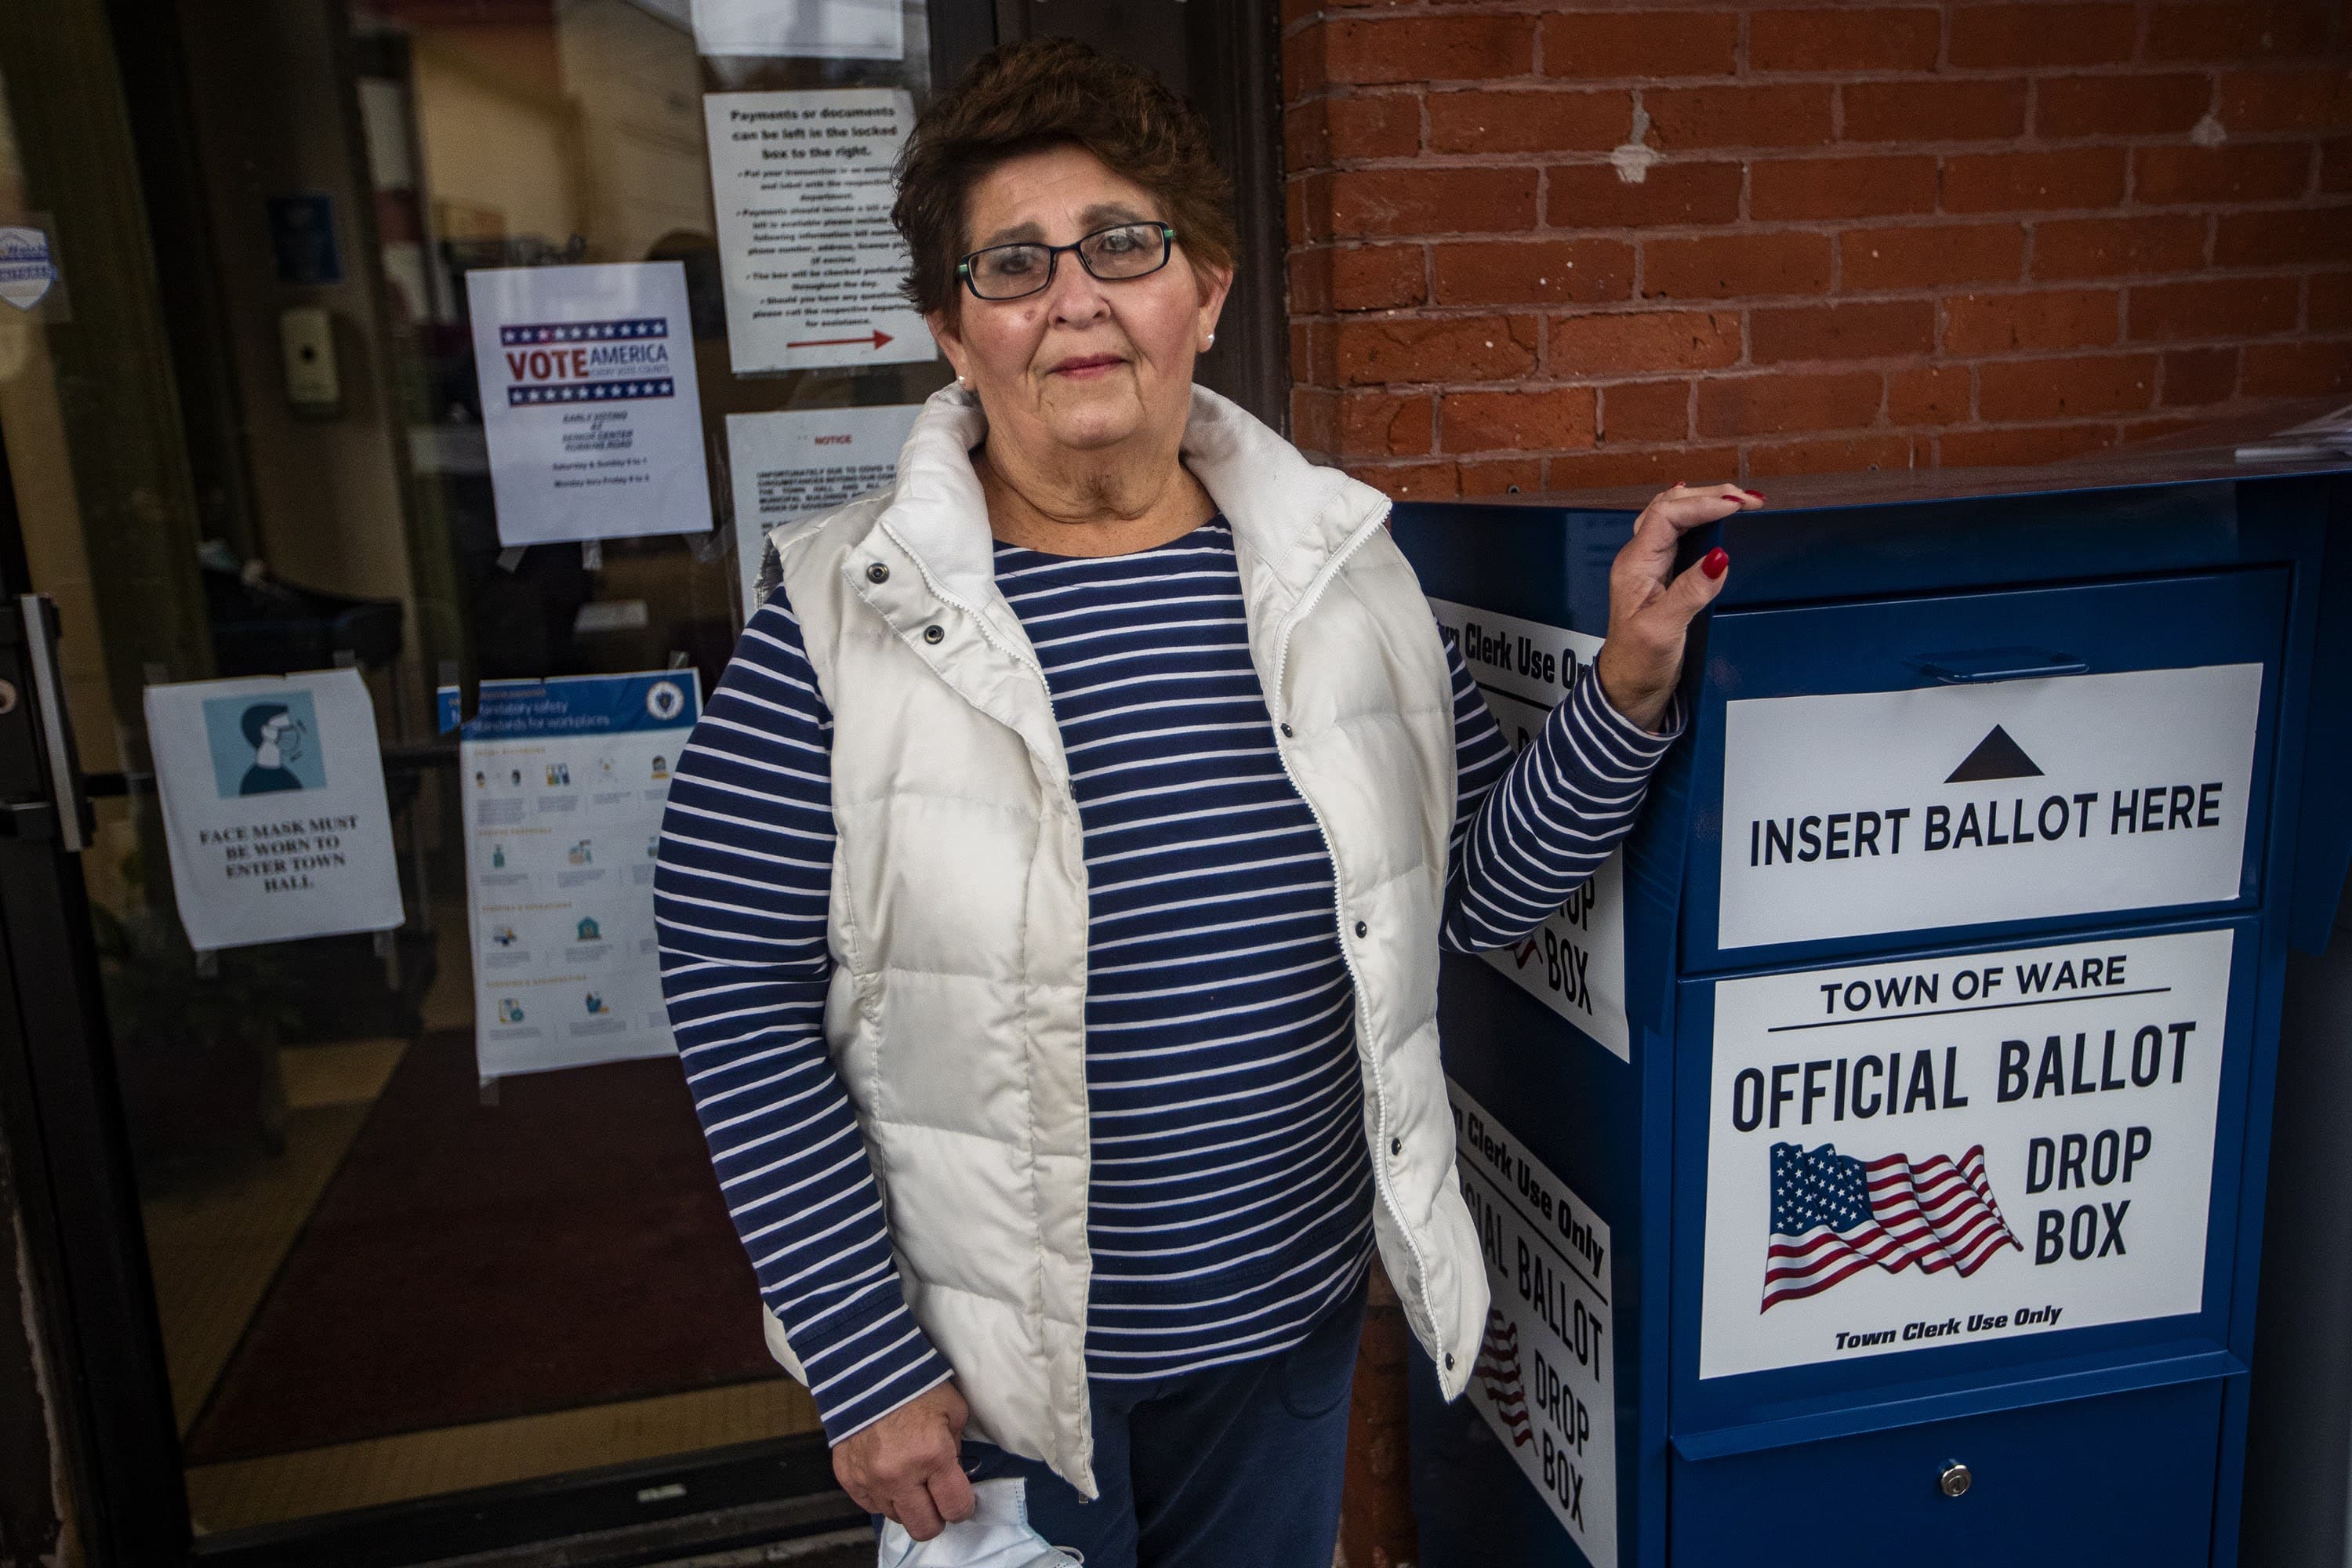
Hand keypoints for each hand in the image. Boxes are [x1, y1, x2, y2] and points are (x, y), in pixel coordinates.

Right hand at [833, 1382, 975, 1539]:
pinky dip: (882, 1495)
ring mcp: (870, 1480)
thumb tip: (954, 1474)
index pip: (956, 1508)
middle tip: (935, 1496)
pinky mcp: (848, 1478)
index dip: (963, 1506)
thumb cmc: (915, 1386)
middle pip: (925, 1528)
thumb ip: (957, 1448)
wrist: (865, 1370)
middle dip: (936, 1516)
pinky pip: (870, 1505)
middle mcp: (900, 1475)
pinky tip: (887, 1472)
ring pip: (896, 1517)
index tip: (960, 1498)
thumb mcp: (952, 1410)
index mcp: (932, 1456)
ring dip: (907, 1503)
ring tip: (908, 1476)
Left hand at [1593, 481, 1762, 732]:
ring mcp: (1650, 565)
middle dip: (1710, 496)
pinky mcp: (1662, 575)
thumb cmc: (1637, 663)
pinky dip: (1701, 517)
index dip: (1704, 504)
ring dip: (1706, 502)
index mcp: (1635, 565)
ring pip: (1674, 515)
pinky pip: (1679, 533)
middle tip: (1749, 499)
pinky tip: (1712, 512)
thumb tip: (1719, 559)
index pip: (1668, 515)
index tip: (1739, 505)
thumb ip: (1691, 593)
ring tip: (1739, 500)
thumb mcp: (1664, 630)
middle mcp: (1640, 559)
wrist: (1628, 689)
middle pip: (1671, 506)